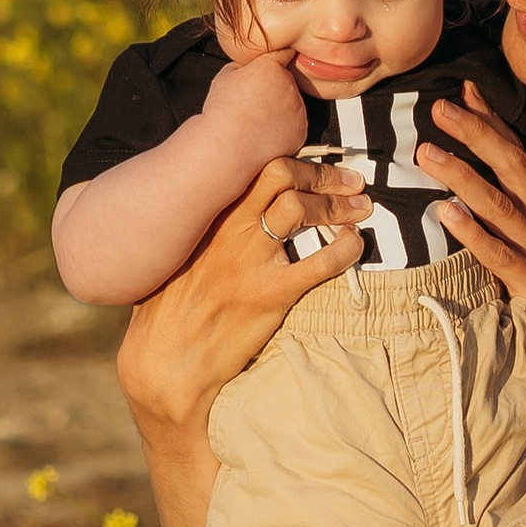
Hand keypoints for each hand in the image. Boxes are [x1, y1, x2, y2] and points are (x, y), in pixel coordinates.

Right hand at [115, 154, 364, 440]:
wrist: (165, 363)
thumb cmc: (166, 314)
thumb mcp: (173, 258)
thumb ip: (200, 231)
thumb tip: (223, 214)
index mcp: (207, 217)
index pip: (253, 168)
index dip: (294, 163)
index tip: (315, 168)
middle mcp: (228, 229)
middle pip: (282, 175)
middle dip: (323, 174)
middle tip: (352, 181)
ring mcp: (250, 260)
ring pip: (302, 208)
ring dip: (338, 204)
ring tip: (360, 207)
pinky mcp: (271, 294)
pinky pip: (322, 261)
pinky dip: (347, 248)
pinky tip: (356, 245)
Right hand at [203, 48, 310, 159]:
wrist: (227, 146)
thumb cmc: (222, 112)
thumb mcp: (226, 75)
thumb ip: (246, 65)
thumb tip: (254, 65)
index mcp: (271, 67)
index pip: (284, 54)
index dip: (279, 58)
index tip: (280, 61)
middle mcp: (289, 85)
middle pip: (287, 81)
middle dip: (275, 88)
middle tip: (254, 102)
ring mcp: (298, 109)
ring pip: (293, 103)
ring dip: (281, 108)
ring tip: (258, 119)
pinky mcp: (301, 130)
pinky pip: (295, 124)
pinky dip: (284, 128)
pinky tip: (265, 131)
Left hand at [416, 83, 525, 319]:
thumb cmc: (514, 286)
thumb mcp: (502, 236)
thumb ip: (484, 195)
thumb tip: (451, 150)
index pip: (515, 153)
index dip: (488, 122)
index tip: (454, 93)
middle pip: (513, 169)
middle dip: (474, 135)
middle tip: (436, 111)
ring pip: (503, 208)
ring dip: (463, 176)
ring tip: (427, 154)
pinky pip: (500, 256)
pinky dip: (472, 231)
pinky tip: (445, 212)